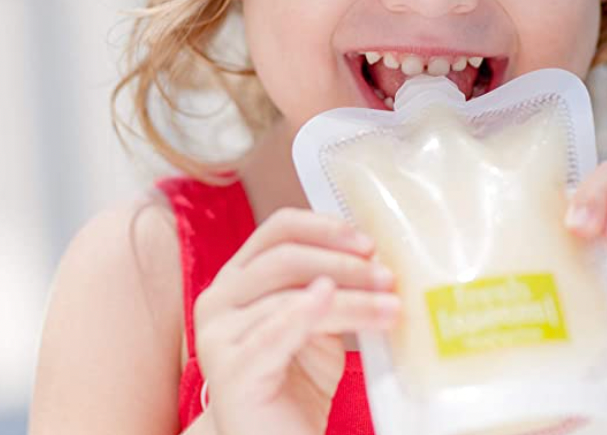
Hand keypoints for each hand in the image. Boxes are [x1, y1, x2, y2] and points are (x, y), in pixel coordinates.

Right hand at [193, 208, 399, 434]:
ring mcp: (217, 335)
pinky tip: (328, 300)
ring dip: (349, 297)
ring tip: (388, 307)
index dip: (325, 227)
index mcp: (239, 275)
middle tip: (387, 277)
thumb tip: (377, 259)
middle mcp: (219, 298)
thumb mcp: (319, 320)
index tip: (366, 242)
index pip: (280, 229)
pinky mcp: (229, 372)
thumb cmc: (298, 379)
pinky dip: (303, 313)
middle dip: (344, 264)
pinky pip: (271, 334)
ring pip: (290, 295)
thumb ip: (332, 285)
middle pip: (286, 258)